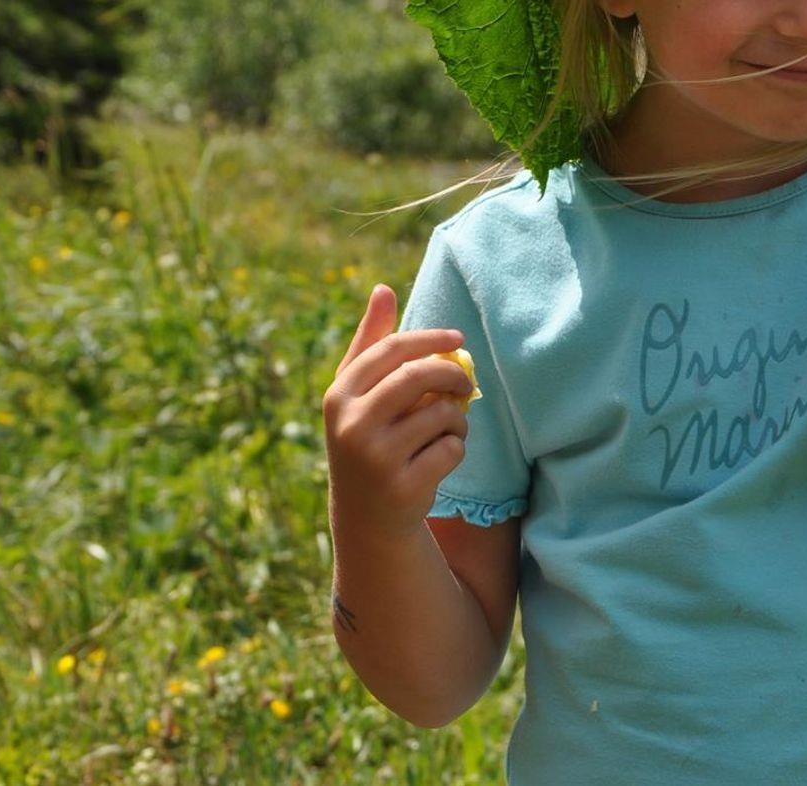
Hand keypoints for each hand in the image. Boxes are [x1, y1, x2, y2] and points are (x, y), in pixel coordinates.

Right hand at [323, 284, 475, 541]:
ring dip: (457, 418)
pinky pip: (451, 449)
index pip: (392, 349)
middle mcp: (351, 425)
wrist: (366, 517)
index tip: (459, 339)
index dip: (431, 338)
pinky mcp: (403, 487)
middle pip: (419, 377)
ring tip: (447, 429)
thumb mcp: (360, 394)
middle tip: (467, 383)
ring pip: (441, 414)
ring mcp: (375, 459)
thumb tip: (383, 288)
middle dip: (453, 374)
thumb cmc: (368, 438)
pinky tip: (439, 459)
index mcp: (339, 395)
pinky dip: (456, 448)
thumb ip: (371, 342)